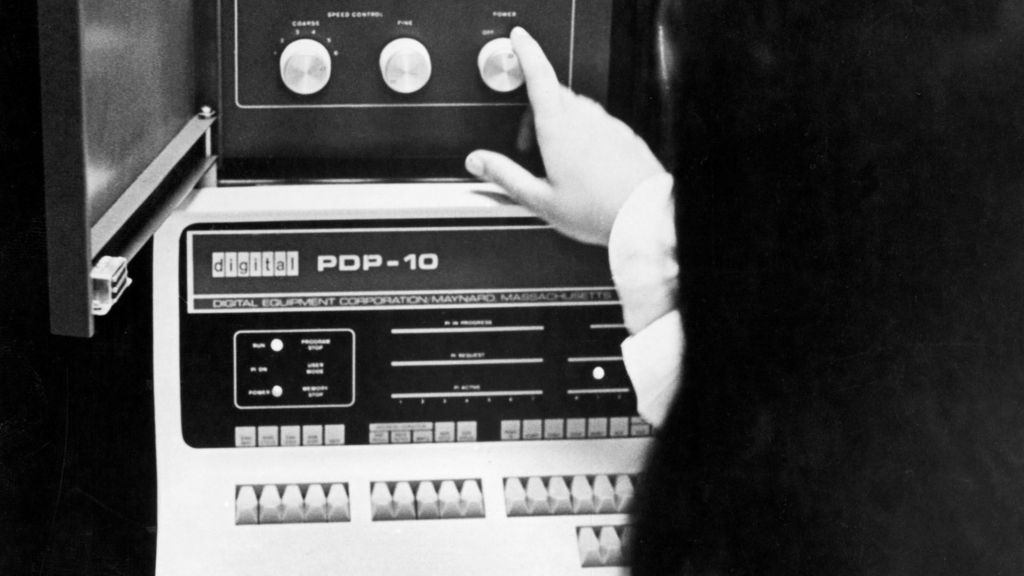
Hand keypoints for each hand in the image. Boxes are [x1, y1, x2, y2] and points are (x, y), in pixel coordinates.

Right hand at [465, 27, 666, 245]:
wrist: (644, 218)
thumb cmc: (595, 211)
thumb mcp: (540, 199)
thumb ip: (505, 176)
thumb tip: (478, 162)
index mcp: (559, 128)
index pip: (539, 75)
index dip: (526, 52)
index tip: (518, 39)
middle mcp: (586, 118)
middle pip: (554, 95)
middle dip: (535, 111)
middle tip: (527, 146)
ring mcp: (608, 124)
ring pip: (577, 109)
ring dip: (560, 124)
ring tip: (556, 163)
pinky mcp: (625, 135)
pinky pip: (598, 124)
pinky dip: (584, 135)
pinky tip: (584, 167)